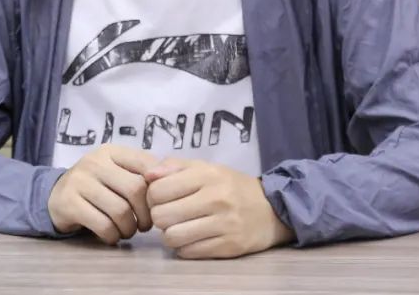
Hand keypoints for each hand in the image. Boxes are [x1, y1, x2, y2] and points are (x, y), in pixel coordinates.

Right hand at [48, 144, 157, 244]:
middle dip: (145, 214)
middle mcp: (94, 162)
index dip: (157, 189)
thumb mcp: (116, 172)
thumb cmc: (96, 186)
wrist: (55, 196)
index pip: (146, 165)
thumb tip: (172, 182)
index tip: (157, 205)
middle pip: (135, 189)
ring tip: (128, 231)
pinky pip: (102, 225)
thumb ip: (141, 174)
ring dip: (129, 228)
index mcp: (111, 151)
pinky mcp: (69, 203)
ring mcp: (79, 181)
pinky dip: (112, 236)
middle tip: (145, 226)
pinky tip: (111, 236)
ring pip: (120, 210)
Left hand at [145, 158, 294, 258]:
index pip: (158, 190)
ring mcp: (224, 224)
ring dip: (170, 234)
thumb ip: (174, 166)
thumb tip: (147, 175)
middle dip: (159, 217)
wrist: (271, 209)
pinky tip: (191, 238)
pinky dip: (184, 247)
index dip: (152, 196)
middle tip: (168, 214)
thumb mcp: (205, 167)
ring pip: (172, 237)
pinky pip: (189, 252)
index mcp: (207, 175)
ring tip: (178, 227)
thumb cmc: (230, 186)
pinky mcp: (229, 247)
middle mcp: (216, 199)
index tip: (160, 198)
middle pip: (162, 216)